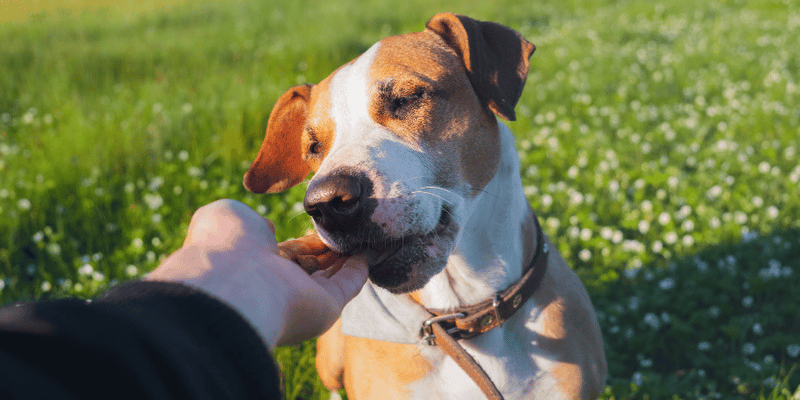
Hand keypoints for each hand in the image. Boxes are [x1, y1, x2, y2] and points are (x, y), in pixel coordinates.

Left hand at [145, 199, 367, 348]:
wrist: (233, 283)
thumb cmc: (225, 246)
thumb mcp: (227, 216)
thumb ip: (248, 220)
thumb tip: (268, 229)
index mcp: (254, 264)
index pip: (286, 254)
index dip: (304, 241)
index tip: (321, 224)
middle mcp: (278, 284)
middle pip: (311, 266)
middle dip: (329, 249)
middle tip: (349, 229)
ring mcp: (302, 298)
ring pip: (330, 276)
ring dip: (347, 258)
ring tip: (364, 237)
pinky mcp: (326, 308)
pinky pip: (347, 286)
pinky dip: (358, 271)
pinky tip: (368, 255)